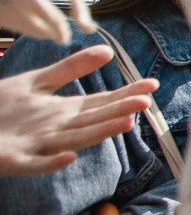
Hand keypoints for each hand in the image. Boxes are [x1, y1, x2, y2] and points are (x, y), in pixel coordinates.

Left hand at [0, 45, 156, 176]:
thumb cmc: (1, 108)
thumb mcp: (35, 82)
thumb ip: (71, 68)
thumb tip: (108, 51)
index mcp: (63, 111)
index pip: (101, 102)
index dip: (126, 94)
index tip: (152, 84)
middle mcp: (57, 129)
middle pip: (93, 119)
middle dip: (119, 111)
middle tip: (145, 102)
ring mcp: (37, 146)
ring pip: (73, 140)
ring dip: (98, 133)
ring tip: (124, 124)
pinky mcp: (14, 160)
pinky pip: (35, 163)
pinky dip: (52, 163)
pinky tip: (69, 157)